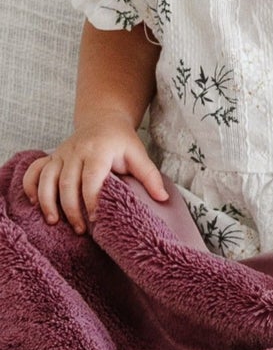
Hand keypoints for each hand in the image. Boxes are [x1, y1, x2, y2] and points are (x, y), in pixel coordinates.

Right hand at [22, 121, 167, 233]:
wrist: (103, 120)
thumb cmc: (122, 141)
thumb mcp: (139, 155)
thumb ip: (150, 176)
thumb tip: (163, 198)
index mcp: (98, 151)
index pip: (92, 178)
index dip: (91, 200)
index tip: (96, 219)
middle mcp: (75, 152)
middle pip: (67, 183)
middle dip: (71, 209)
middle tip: (80, 230)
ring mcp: (60, 154)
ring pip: (47, 179)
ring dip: (48, 202)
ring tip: (54, 222)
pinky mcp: (50, 158)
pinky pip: (34, 172)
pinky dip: (31, 188)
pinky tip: (36, 204)